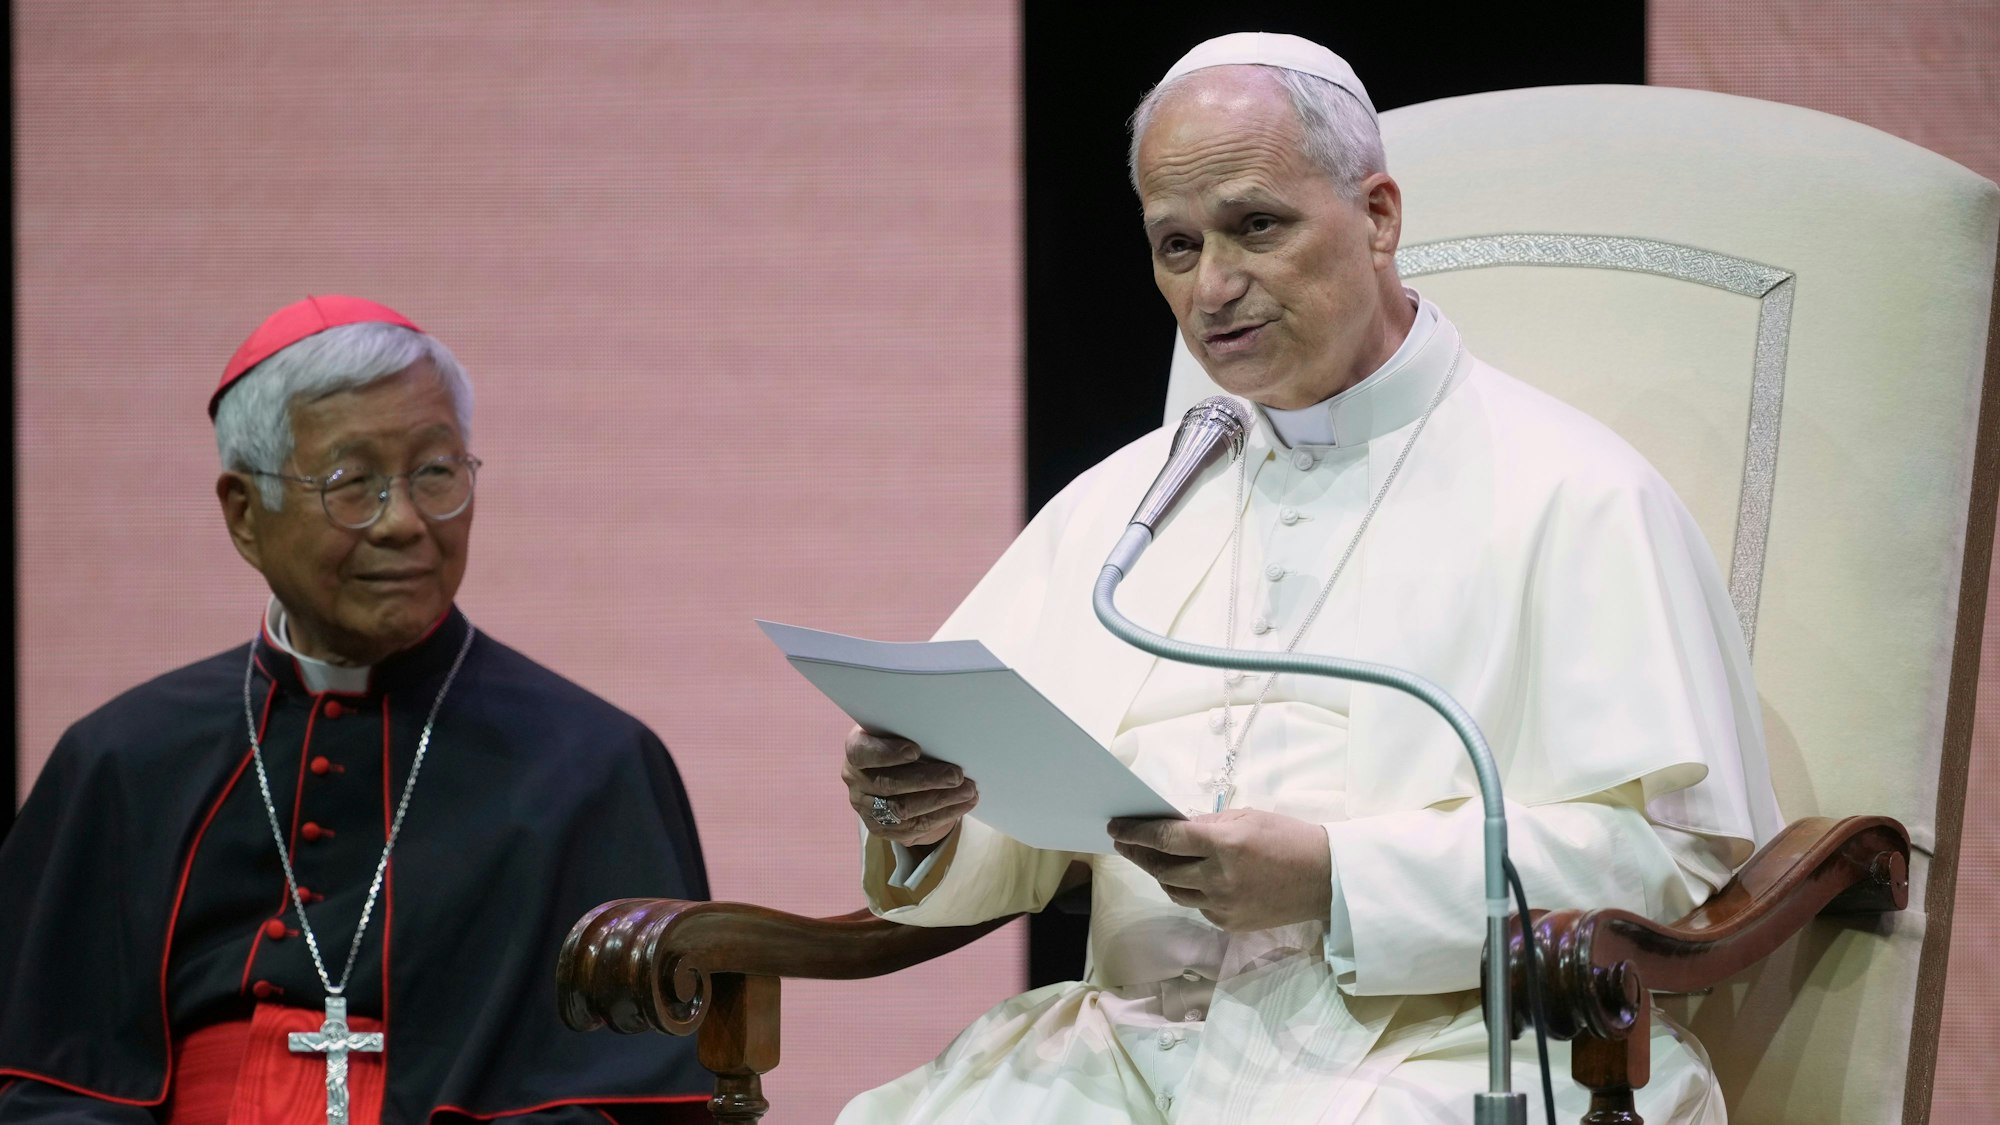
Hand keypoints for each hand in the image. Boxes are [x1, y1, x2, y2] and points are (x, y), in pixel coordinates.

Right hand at [843, 727, 978, 846]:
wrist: (894, 773)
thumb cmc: (901, 743)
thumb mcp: (900, 732)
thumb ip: (913, 733)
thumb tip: (946, 738)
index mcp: (856, 751)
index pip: (863, 752)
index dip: (887, 753)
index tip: (915, 751)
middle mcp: (856, 781)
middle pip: (889, 784)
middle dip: (926, 781)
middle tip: (956, 775)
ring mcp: (867, 808)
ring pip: (902, 810)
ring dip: (940, 801)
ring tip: (968, 791)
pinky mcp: (882, 829)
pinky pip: (914, 827)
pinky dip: (943, 815)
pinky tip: (963, 804)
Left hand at [1108, 809, 1331, 931]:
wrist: (1324, 879)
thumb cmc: (1288, 839)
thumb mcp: (1247, 817)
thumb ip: (1208, 825)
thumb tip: (1175, 828)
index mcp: (1223, 845)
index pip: (1165, 839)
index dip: (1136, 833)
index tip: (1116, 828)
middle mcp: (1218, 878)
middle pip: (1162, 869)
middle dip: (1139, 854)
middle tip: (1124, 843)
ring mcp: (1223, 905)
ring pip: (1175, 891)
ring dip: (1160, 874)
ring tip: (1152, 859)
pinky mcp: (1229, 924)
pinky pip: (1197, 907)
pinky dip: (1188, 891)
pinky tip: (1189, 878)